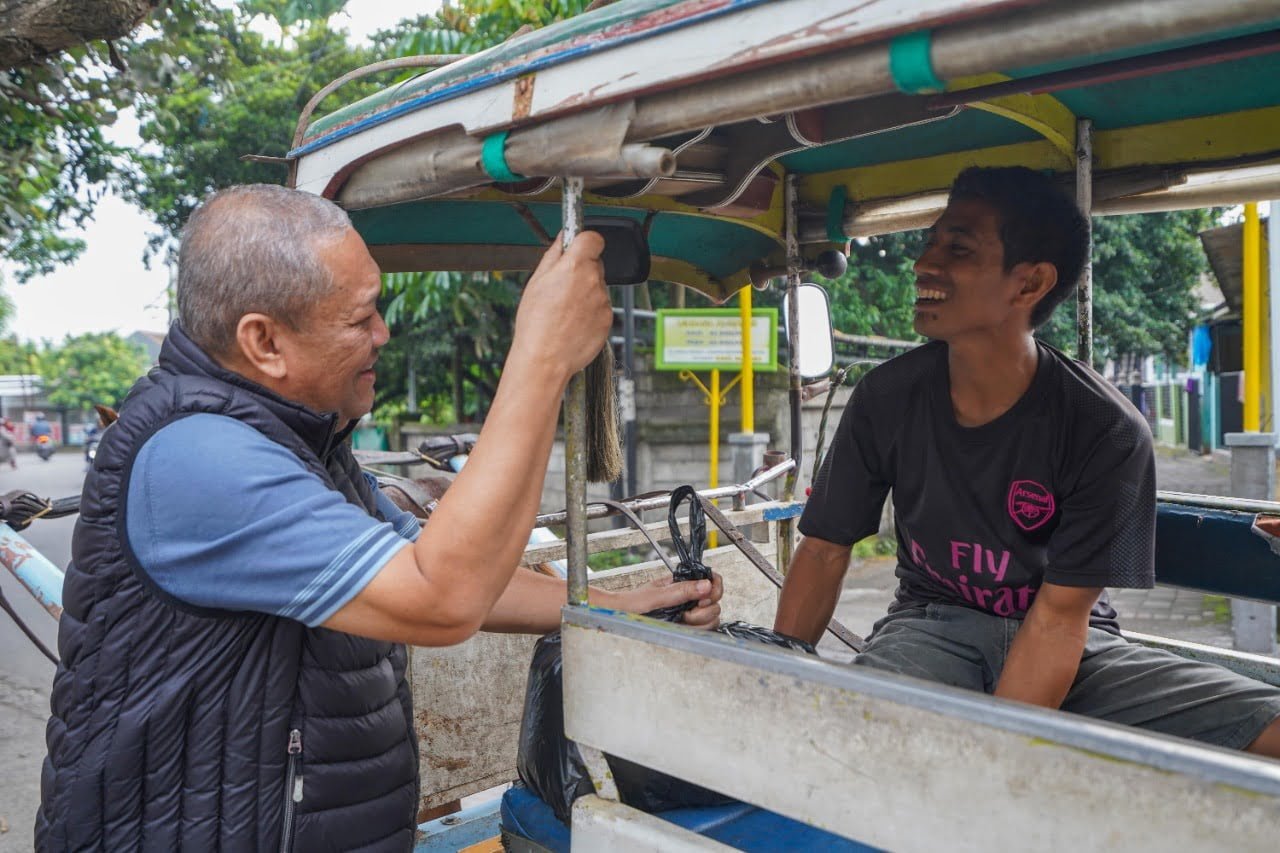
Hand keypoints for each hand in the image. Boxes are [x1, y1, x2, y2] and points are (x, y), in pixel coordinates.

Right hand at [512, 231, 610, 379]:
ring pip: (597, 287)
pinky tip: (573, 322)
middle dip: (581, 270)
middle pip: (595, 264)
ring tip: (564, 310)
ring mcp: (603, 301)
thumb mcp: (536, 282)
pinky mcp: (608, 319)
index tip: (578, 248)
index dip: (585, 241)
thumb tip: (564, 238)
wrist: (546, 359)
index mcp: (575, 266)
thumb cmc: (536, 324)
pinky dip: (590, 312)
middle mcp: (594, 281)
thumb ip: (554, 255)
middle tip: (561, 287)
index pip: (594, 238)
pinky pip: (601, 307)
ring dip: (585, 293)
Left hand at [612, 572, 723, 629]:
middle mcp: (689, 598)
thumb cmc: (632, 603)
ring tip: (681, 619)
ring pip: (712, 618)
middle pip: (716, 603)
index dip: (714, 590)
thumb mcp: (657, 594)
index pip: (712, 581)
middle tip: (687, 611)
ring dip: (699, 621)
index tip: (703, 598)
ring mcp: (689, 614)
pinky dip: (695, 630)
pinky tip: (682, 627)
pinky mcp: (687, 628)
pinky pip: (702, 631)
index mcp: (683, 583)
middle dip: (704, 610)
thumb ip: (681, 590)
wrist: (619, 618)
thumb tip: (706, 585)